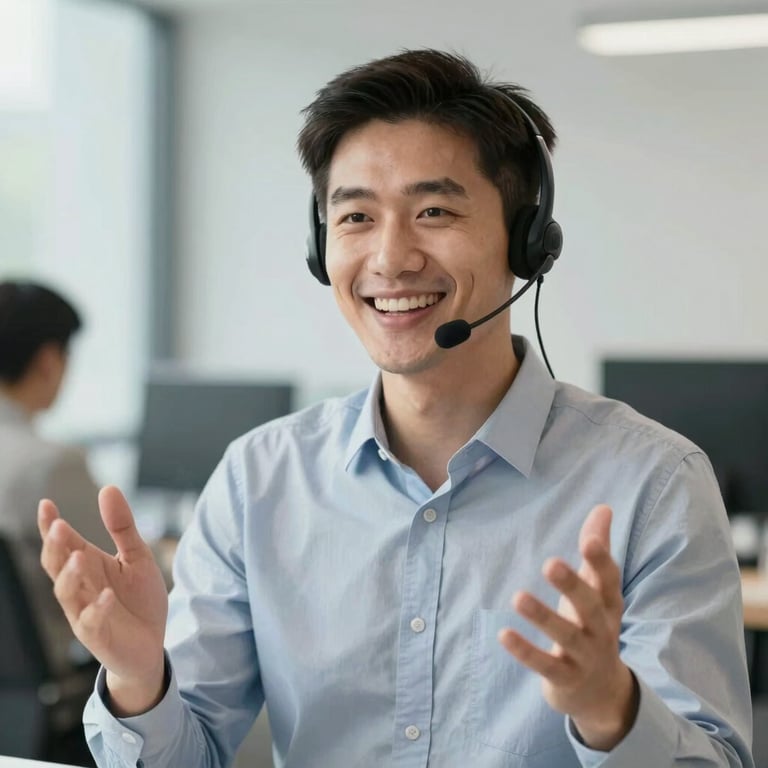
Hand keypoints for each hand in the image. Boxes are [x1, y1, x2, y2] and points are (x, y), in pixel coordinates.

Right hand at [39, 485, 168, 713]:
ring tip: (79, 557)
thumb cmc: (139, 598)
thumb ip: (122, 526)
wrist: (152, 643)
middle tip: (57, 527)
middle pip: (57, 566)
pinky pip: (91, 622)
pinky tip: (106, 596)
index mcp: (88, 565)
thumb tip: (108, 488)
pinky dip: (97, 609)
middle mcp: (81, 587)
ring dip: (71, 576)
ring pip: (68, 594)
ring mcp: (85, 612)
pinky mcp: (98, 635)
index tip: (46, 504)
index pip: (63, 543)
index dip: (51, 525)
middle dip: (55, 548)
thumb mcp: (137, 556)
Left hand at [497, 504, 637, 750]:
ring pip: (566, 637)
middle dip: (572, 586)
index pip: (610, 580)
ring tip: (518, 597)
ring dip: (543, 617)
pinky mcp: (565, 678)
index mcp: (609, 604)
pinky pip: (545, 665)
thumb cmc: (594, 625)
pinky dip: (525, 652)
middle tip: (550, 564)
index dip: (600, 561)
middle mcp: (602, 630)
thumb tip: (603, 507)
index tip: (588, 540)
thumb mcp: (598, 590)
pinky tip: (503, 634)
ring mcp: (585, 657)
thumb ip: (598, 548)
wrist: (602, 693)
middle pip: (590, 607)